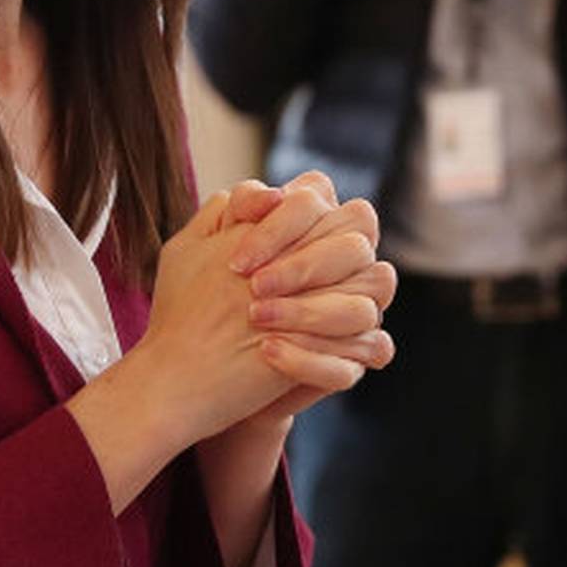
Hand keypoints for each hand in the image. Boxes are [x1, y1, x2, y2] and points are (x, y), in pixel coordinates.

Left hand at [219, 172, 396, 415]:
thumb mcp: (198, 251)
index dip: (285, 223)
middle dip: (304, 265)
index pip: (323, 200)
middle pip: (357, 245)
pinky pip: (371, 351)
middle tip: (253, 287)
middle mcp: (343, 267)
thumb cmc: (199, 303)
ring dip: (311, 312)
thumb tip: (271, 194)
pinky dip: (316, 357)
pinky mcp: (353, 359)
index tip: (238, 260)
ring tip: (258, 320)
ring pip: (365, 302)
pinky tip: (269, 353)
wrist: (195, 371)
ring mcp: (354, 314)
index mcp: (309, 229)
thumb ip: (231, 212)